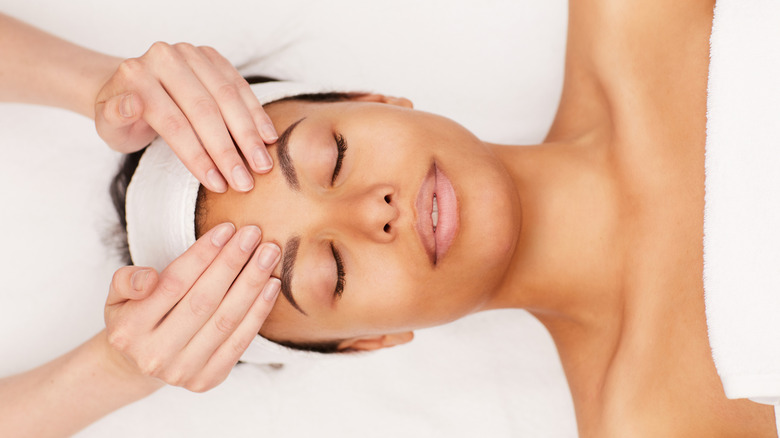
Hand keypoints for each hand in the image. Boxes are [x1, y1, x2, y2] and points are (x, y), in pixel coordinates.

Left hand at [94, 42, 277, 192]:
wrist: (133, 89)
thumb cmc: (124, 117)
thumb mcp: (109, 126)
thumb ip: (116, 117)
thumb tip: (131, 104)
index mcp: (136, 74)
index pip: (173, 122)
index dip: (198, 156)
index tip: (218, 184)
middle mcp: (165, 57)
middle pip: (204, 109)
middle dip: (228, 150)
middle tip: (246, 181)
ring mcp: (191, 53)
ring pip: (227, 96)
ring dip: (249, 134)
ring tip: (262, 165)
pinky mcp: (212, 56)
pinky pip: (240, 85)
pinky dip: (256, 113)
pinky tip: (268, 138)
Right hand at [103, 224, 280, 391]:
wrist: (140, 364)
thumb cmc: (135, 317)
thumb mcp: (117, 296)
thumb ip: (127, 280)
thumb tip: (149, 278)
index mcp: (129, 329)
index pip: (173, 283)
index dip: (203, 254)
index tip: (227, 229)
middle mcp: (154, 354)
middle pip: (203, 300)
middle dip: (232, 263)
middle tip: (254, 234)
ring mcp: (183, 371)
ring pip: (225, 320)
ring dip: (251, 283)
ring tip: (269, 254)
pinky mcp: (208, 379)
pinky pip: (240, 341)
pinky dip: (259, 311)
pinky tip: (271, 285)